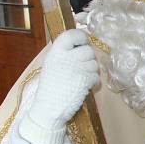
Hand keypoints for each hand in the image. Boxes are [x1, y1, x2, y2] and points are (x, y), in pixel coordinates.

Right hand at [20, 29, 99, 143]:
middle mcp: (66, 58)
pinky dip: (93, 82)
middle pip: (88, 50)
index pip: (71, 34)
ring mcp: (77, 68)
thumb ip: (64, 54)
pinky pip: (96, 76)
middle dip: (88, 58)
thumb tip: (82, 44)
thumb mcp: (52, 65)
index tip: (83, 42)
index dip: (81, 36)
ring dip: (91, 71)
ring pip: (94, 63)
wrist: (48, 109)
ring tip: (81, 78)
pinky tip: (84, 86)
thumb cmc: (50, 88)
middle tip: (82, 67)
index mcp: (55, 52)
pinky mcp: (85, 80)